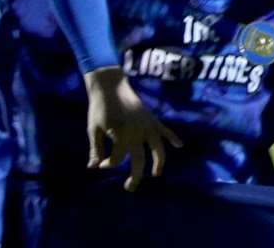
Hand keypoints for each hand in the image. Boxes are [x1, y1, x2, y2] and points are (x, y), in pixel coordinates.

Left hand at [84, 67, 181, 190]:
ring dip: (159, 162)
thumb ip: (96, 149)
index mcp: (120, 137)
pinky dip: (173, 138)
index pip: (116, 160)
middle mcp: (136, 133)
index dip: (107, 165)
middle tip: (129, 188)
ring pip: (157, 148)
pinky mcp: (151, 118)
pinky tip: (180, 145)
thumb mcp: (93, 130)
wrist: (110, 86)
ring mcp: (146, 126)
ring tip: (156, 173)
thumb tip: (93, 168)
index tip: (100, 163)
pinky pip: (165, 130)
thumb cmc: (99, 108)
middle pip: (139, 160)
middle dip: (135, 177)